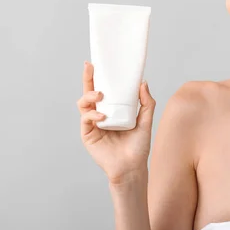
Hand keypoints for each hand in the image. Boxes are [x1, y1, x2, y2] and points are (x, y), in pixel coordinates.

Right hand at [77, 61, 155, 184]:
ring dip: (89, 96)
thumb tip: (143, 82)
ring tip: (99, 95)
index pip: (104, 89)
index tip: (96, 62)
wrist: (132, 167)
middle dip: (88, 79)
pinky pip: (86, 119)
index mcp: (113, 109)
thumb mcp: (146, 120)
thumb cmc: (138, 146)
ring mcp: (93, 124)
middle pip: (89, 92)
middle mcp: (101, 114)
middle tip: (90, 67)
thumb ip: (146, 102)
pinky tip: (102, 116)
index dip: (99, 76)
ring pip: (83, 104)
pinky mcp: (88, 134)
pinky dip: (92, 114)